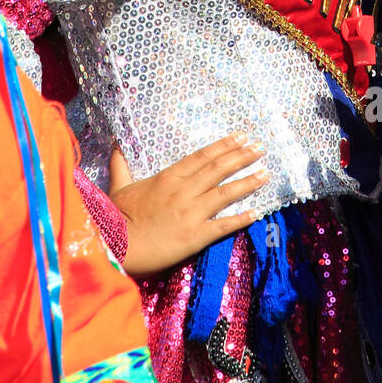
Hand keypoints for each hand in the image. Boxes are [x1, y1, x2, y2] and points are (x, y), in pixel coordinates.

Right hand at [108, 135, 269, 276]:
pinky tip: (256, 212)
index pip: (201, 157)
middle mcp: (183, 191)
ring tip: (265, 174)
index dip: (223, 146)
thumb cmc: (116, 217)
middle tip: (260, 147)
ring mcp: (191, 213)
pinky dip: (241, 219)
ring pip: (226, 193)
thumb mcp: (119, 187)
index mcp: (168, 177)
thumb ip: (121, 165)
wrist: (116, 245)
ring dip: (248, 182)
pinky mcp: (195, 236)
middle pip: (218, 169)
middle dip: (241, 157)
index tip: (241, 137)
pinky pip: (223, 226)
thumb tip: (115, 144)